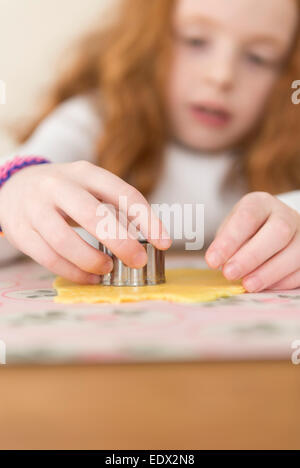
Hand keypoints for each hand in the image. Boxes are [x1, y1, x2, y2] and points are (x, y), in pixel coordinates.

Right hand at [0, 160, 171, 283]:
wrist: (15, 186)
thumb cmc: (64, 192)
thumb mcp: (89, 187)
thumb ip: (114, 208)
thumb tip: (148, 240)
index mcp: (85, 172)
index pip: (122, 193)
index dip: (147, 219)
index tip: (164, 242)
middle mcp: (58, 185)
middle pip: (92, 214)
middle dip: (120, 242)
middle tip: (138, 261)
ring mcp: (36, 207)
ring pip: (65, 240)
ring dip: (91, 260)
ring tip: (108, 269)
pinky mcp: (21, 230)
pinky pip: (48, 257)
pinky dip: (72, 272)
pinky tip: (89, 277)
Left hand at [205, 192, 299, 291]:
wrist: (271, 232)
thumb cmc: (246, 233)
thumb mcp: (230, 230)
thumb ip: (225, 244)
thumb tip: (220, 263)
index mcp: (260, 204)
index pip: (248, 216)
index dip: (229, 240)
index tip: (212, 260)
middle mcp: (285, 215)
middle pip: (278, 232)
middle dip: (251, 256)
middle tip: (230, 273)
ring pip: (294, 252)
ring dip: (268, 273)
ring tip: (247, 285)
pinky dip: (282, 281)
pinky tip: (265, 287)